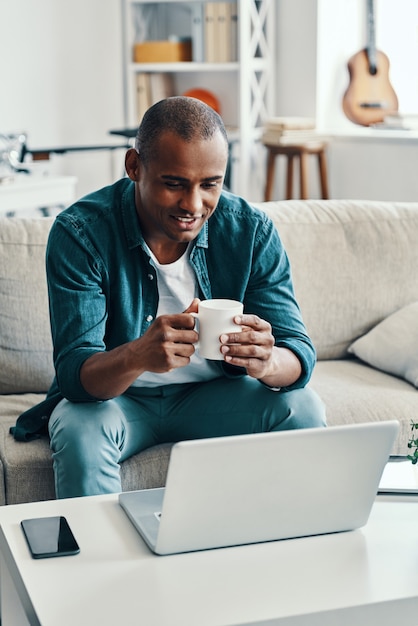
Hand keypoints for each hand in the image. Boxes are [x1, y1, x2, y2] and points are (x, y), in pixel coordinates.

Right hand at [80, 299, 199, 399]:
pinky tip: (173, 357)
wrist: (137, 355)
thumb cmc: (155, 336)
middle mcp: (164, 334)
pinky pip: (187, 360)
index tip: (186, 329)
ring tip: (176, 349)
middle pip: (194, 336)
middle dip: (190, 339)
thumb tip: (198, 301)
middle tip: (181, 340)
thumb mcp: (165, 322)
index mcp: (164, 321)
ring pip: (192, 349)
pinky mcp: (168, 362)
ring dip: (187, 350)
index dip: (191, 326)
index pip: (191, 320)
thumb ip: (183, 313)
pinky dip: (182, 360)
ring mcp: (166, 349)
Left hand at [219, 314, 301, 385]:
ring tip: (222, 349)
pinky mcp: (261, 365)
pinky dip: (236, 360)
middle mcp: (268, 339)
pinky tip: (227, 358)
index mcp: (265, 327)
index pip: (255, 321)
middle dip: (236, 337)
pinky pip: (249, 362)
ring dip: (235, 349)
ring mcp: (266, 353)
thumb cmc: (252, 343)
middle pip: (252, 336)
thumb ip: (239, 327)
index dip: (245, 319)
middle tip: (222, 338)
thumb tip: (218, 323)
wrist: (265, 363)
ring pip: (251, 350)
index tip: (234, 319)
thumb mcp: (249, 333)